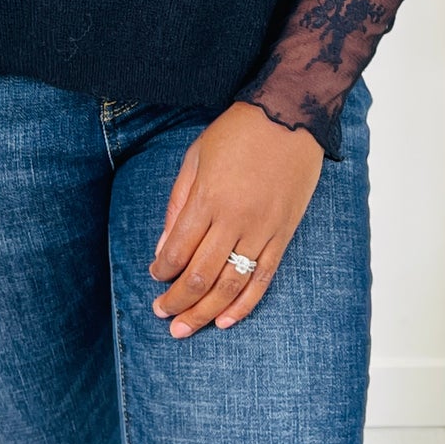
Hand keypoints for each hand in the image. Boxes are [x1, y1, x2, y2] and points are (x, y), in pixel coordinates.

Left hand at [148, 101, 324, 336]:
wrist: (289, 114)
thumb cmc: (237, 132)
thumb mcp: (196, 157)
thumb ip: (178, 203)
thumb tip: (162, 249)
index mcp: (207, 198)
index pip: (177, 250)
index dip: (161, 271)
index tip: (154, 277)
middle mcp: (233, 218)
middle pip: (200, 276)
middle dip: (176, 301)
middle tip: (162, 315)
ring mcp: (262, 229)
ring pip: (230, 285)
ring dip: (204, 312)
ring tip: (185, 329)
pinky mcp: (284, 234)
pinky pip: (263, 278)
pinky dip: (244, 305)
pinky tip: (227, 321)